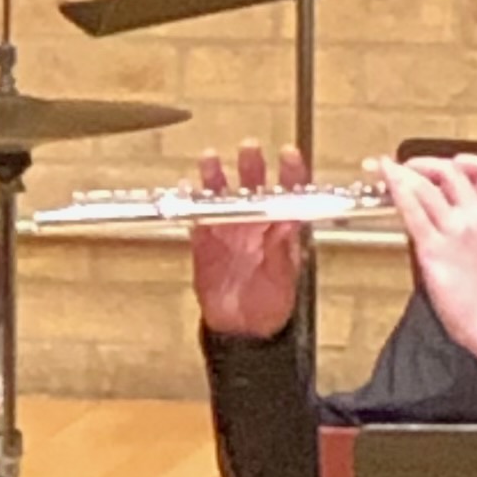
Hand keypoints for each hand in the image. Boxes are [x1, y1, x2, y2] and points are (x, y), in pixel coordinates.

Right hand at [192, 140, 308, 340]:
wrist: (243, 328)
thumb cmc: (271, 303)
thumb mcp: (285, 278)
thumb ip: (283, 250)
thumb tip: (288, 223)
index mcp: (280, 230)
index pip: (289, 193)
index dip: (290, 172)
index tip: (289, 154)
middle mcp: (255, 224)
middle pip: (254, 188)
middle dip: (251, 167)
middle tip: (249, 149)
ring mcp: (228, 232)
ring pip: (221, 198)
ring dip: (216, 179)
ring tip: (209, 160)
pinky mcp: (205, 244)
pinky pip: (196, 219)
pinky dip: (190, 204)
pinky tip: (186, 189)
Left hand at [377, 151, 476, 370]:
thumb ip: (474, 224)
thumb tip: (447, 211)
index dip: (465, 159)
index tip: (448, 162)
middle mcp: (476, 217)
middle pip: (451, 169)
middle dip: (424, 162)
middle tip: (408, 166)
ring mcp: (455, 230)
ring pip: (426, 185)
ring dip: (403, 172)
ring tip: (389, 171)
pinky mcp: (434, 247)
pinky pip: (412, 210)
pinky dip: (397, 191)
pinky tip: (388, 184)